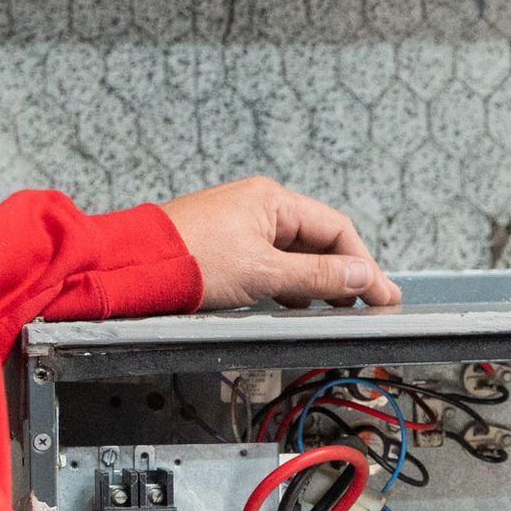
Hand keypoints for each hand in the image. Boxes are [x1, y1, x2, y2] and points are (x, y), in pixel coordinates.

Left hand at [160, 178, 400, 310]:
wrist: (128, 267)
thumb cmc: (188, 262)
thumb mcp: (264, 273)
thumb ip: (319, 276)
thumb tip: (363, 277)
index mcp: (272, 200)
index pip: (336, 229)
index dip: (364, 265)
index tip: (382, 295)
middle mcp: (258, 206)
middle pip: (318, 240)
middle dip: (345, 274)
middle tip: (368, 306)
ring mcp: (240, 225)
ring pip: (294, 253)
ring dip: (317, 281)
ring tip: (334, 309)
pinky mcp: (224, 246)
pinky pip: (270, 261)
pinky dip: (288, 283)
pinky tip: (292, 303)